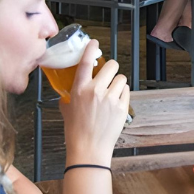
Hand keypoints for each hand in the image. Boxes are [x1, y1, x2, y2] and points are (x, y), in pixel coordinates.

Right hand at [61, 40, 129, 166]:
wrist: (88, 150)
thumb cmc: (75, 132)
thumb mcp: (66, 111)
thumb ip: (69, 98)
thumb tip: (69, 93)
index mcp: (79, 90)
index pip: (85, 62)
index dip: (90, 49)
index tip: (94, 42)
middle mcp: (95, 91)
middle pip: (112, 65)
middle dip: (112, 68)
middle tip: (109, 75)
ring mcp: (110, 99)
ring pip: (121, 78)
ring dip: (118, 82)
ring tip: (112, 92)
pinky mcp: (122, 107)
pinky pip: (126, 91)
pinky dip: (122, 94)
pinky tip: (116, 102)